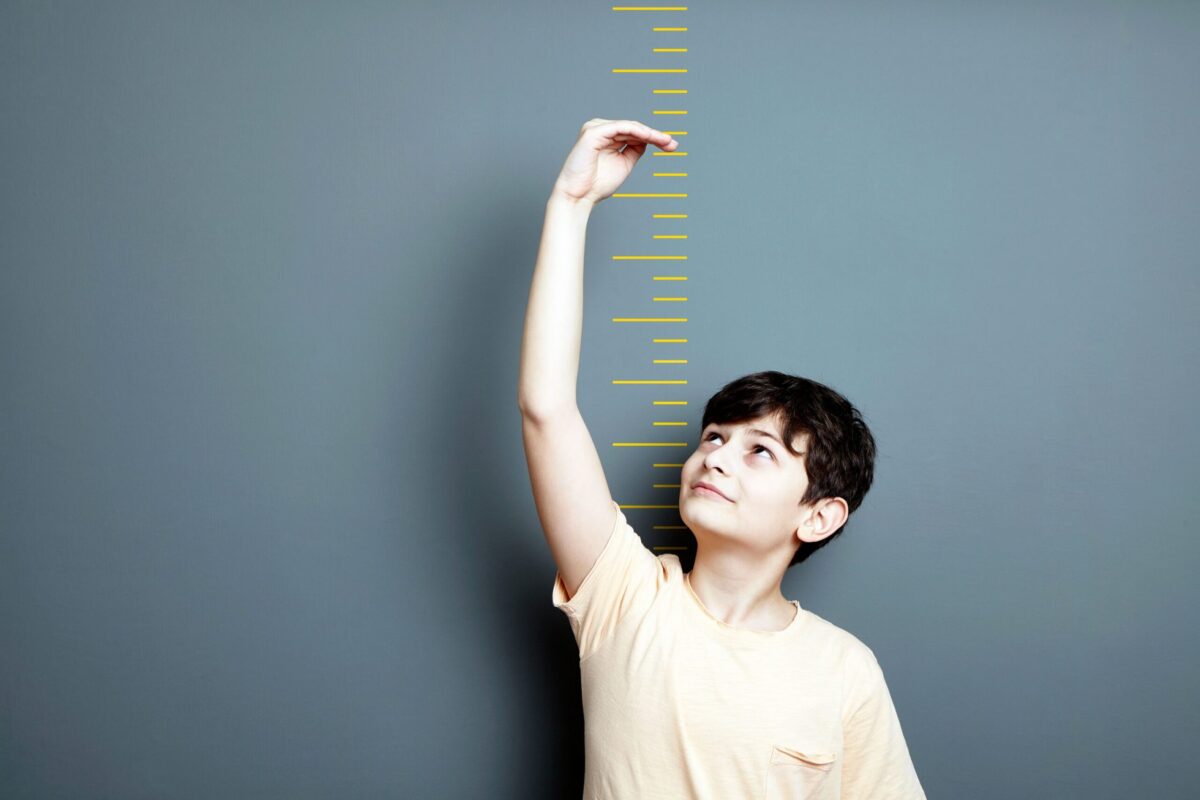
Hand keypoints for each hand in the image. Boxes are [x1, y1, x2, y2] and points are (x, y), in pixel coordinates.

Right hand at [551, 118, 677, 204]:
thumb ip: (635, 150)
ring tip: (664, 141)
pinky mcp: (593, 132)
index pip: (634, 133)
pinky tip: (649, 137)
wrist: (579, 196)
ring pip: (630, 126)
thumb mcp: (624, 164)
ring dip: (650, 133)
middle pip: (634, 129)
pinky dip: (637, 131)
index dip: (654, 138)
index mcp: (607, 137)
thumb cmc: (596, 184)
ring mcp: (596, 129)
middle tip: (672, 144)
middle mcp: (601, 130)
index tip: (671, 146)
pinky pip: (620, 127)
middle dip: (656, 136)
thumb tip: (650, 140)